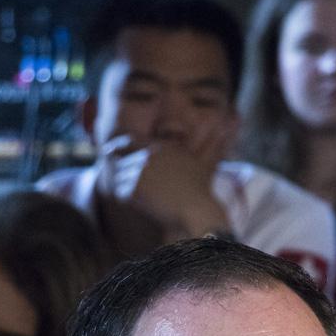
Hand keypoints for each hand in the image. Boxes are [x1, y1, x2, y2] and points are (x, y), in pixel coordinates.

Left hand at [97, 133, 230, 239]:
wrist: (196, 210)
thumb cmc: (201, 192)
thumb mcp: (203, 164)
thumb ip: (210, 145)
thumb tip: (227, 125)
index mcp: (160, 148)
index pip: (130, 141)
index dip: (118, 146)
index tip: (108, 150)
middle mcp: (147, 155)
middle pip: (118, 155)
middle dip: (114, 162)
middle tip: (109, 167)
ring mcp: (139, 170)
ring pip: (118, 176)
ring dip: (122, 185)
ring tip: (135, 195)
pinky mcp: (134, 187)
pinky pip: (120, 192)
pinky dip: (125, 200)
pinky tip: (138, 204)